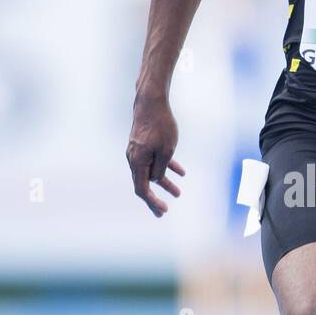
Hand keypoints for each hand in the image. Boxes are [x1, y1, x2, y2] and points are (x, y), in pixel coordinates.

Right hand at [126, 94, 184, 217]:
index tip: (164, 211)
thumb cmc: (160, 126)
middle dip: (155, 199)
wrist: (151, 102)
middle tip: (163, 212)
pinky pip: (155, 160)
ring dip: (164, 183)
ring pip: (151, 172)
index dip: (152, 202)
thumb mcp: (165, 151)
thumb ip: (160, 169)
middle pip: (144, 184)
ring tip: (178, 193)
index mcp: (137, 163)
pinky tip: (181, 173)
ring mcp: (138, 151)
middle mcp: (134, 159)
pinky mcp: (144, 144)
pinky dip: (166, 167)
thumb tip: (155, 180)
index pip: (142, 189)